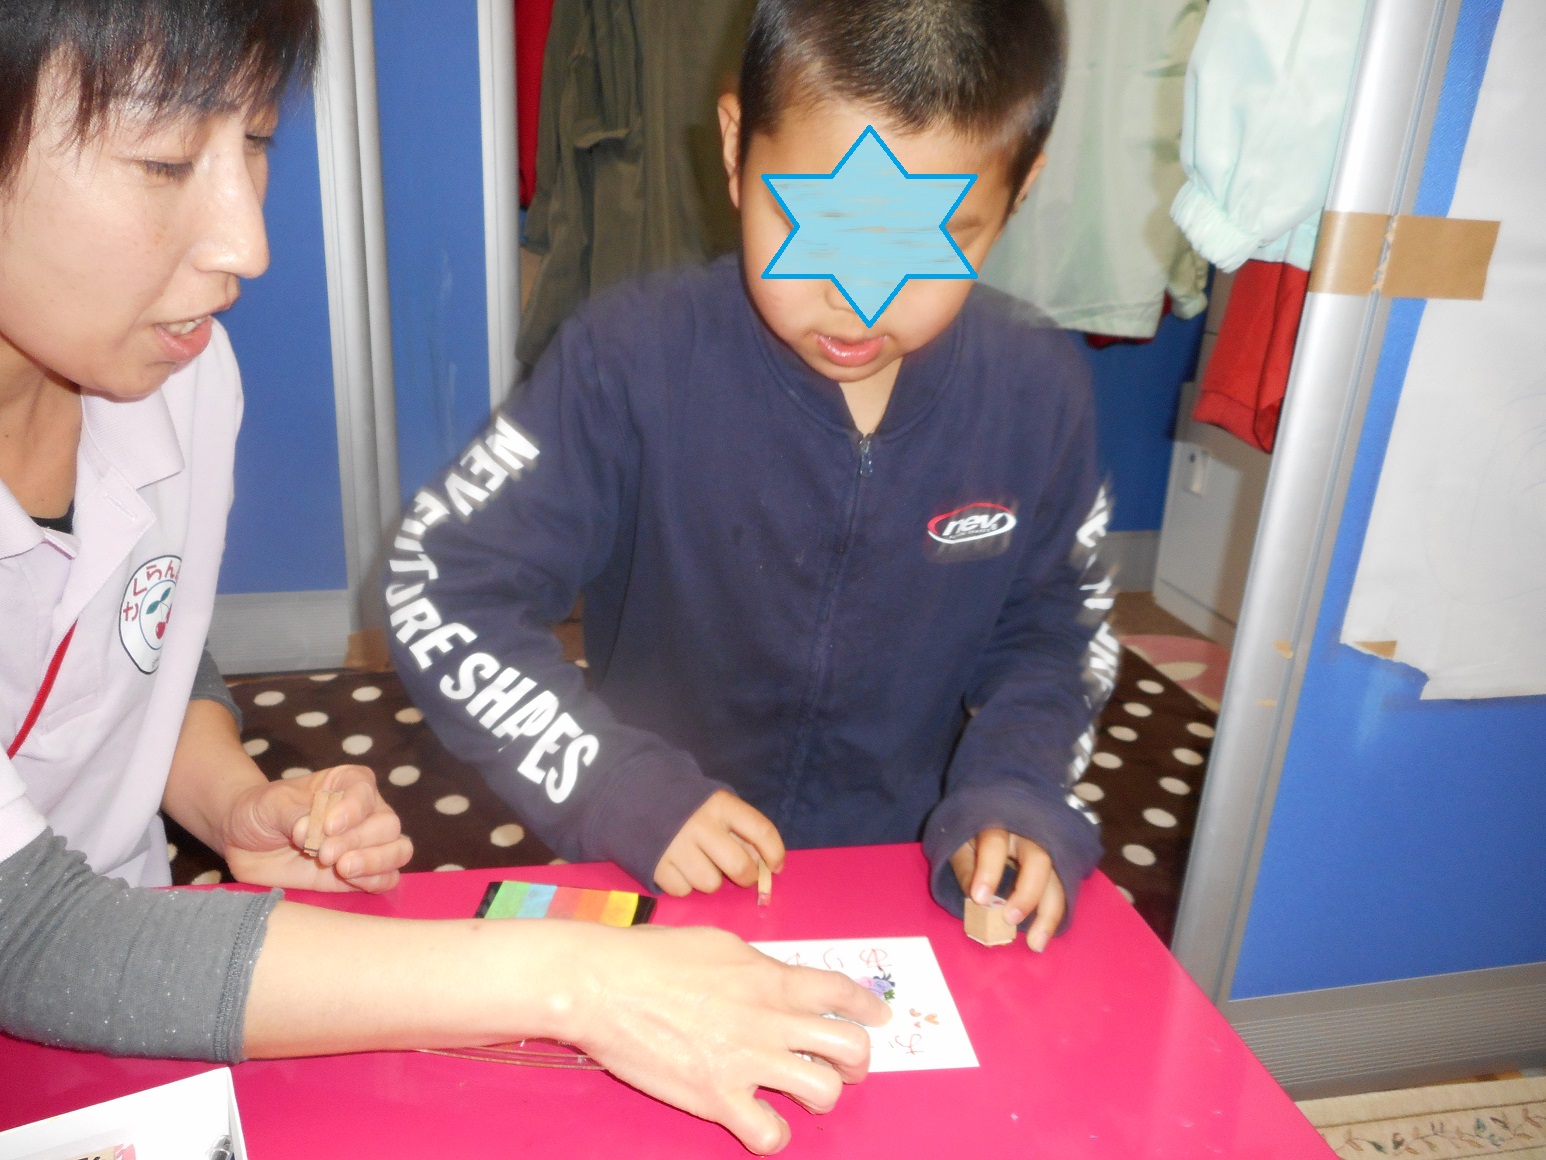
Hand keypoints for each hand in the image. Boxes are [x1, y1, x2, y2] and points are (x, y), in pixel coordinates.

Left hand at [222, 765, 412, 892]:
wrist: (243, 843)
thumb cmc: (260, 811)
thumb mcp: (270, 804)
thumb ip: (293, 814)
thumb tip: (311, 832)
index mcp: (348, 783)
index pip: (365, 792)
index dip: (353, 810)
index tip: (327, 826)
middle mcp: (365, 811)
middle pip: (388, 824)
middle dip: (359, 841)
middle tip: (325, 854)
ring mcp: (364, 844)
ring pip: (399, 851)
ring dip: (375, 862)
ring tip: (342, 869)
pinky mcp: (359, 875)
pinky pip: (387, 879)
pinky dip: (376, 881)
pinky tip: (350, 880)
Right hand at [567, 924, 890, 1153]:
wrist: (600, 984)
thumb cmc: (650, 957)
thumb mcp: (718, 945)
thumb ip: (758, 968)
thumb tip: (779, 982)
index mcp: (769, 977)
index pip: (841, 991)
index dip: (868, 1005)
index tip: (879, 1016)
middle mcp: (767, 1018)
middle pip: (849, 1045)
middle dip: (856, 1060)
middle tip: (843, 1065)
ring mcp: (745, 1060)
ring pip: (824, 1090)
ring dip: (821, 1094)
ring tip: (803, 1092)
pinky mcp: (716, 1097)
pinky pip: (770, 1133)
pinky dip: (772, 1133)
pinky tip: (760, 1121)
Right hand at [654, 789, 784, 896]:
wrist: (636, 793)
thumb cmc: (689, 805)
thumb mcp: (718, 806)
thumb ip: (741, 830)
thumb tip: (764, 862)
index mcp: (721, 805)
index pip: (761, 830)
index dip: (775, 852)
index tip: (776, 866)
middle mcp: (700, 825)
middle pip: (739, 866)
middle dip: (748, 877)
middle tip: (743, 874)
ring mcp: (676, 846)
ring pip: (711, 884)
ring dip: (712, 880)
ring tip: (702, 864)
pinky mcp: (655, 864)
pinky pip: (683, 891)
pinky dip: (685, 885)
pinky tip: (680, 868)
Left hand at [949, 829, 1064, 951]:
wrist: (992, 816)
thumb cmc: (972, 833)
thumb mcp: (959, 846)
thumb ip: (966, 869)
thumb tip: (980, 902)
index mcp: (997, 823)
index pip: (995, 844)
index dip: (988, 871)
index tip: (980, 898)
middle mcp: (1028, 833)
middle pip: (1039, 859)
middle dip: (1028, 893)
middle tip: (1011, 920)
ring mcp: (1048, 849)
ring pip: (1058, 878)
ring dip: (1050, 913)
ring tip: (1036, 943)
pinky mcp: (1059, 865)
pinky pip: (1063, 890)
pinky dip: (1055, 914)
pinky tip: (1045, 935)